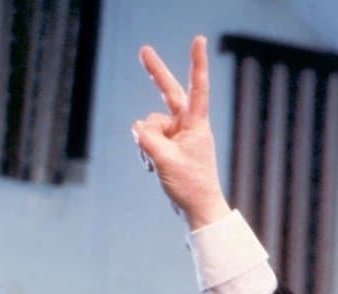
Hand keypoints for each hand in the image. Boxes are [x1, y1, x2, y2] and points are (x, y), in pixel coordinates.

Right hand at [134, 36, 230, 228]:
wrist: (198, 210)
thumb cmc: (190, 186)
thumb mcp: (165, 160)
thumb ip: (148, 138)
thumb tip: (138, 125)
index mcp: (197, 125)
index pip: (197, 88)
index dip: (197, 63)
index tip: (199, 40)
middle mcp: (188, 126)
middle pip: (169, 94)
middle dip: (155, 74)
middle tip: (144, 50)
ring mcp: (177, 135)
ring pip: (148, 126)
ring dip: (146, 143)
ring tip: (158, 164)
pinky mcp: (169, 145)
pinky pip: (146, 139)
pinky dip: (145, 152)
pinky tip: (154, 168)